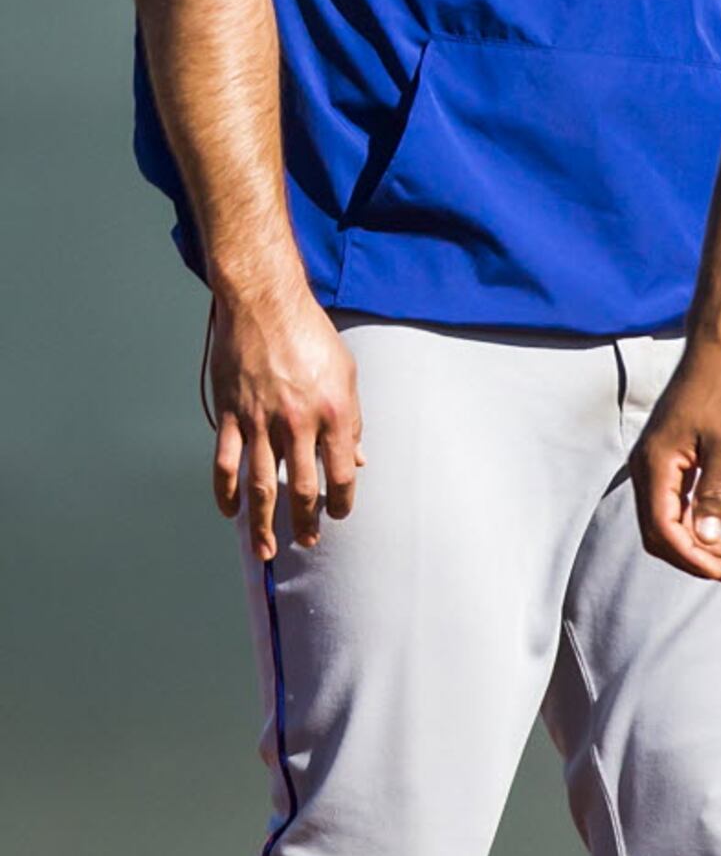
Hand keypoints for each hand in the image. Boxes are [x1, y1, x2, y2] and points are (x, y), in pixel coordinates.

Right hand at [208, 279, 363, 559]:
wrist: (265, 305)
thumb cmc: (311, 336)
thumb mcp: (345, 373)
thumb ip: (351, 420)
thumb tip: (359, 458)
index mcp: (333, 411)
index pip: (342, 472)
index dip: (342, 500)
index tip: (339, 514)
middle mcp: (297, 422)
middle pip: (302, 488)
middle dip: (305, 522)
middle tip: (306, 543)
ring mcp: (260, 421)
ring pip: (260, 486)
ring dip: (263, 524)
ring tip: (267, 550)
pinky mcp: (230, 416)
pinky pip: (225, 465)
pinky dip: (226, 493)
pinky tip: (231, 512)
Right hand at [629, 342, 720, 581]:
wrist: (717, 350)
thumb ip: (714, 493)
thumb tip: (704, 539)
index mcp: (655, 465)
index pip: (664, 530)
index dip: (692, 557)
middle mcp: (646, 468)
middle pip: (660, 532)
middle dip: (694, 556)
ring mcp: (654, 463)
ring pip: (667, 519)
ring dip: (697, 541)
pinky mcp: (667, 458)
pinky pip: (673, 502)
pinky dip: (695, 520)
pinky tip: (720, 530)